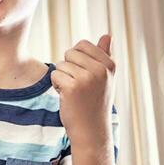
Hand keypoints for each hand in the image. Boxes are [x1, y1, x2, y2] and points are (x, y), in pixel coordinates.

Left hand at [52, 34, 114, 148]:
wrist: (92, 129)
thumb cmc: (95, 101)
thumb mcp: (105, 77)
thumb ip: (104, 55)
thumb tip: (107, 35)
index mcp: (109, 64)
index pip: (82, 44)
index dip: (76, 59)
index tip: (85, 75)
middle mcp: (101, 69)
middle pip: (69, 53)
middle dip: (68, 68)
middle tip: (78, 85)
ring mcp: (87, 78)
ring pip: (60, 65)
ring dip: (62, 78)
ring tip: (74, 93)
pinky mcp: (72, 87)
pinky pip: (54, 75)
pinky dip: (57, 86)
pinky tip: (67, 98)